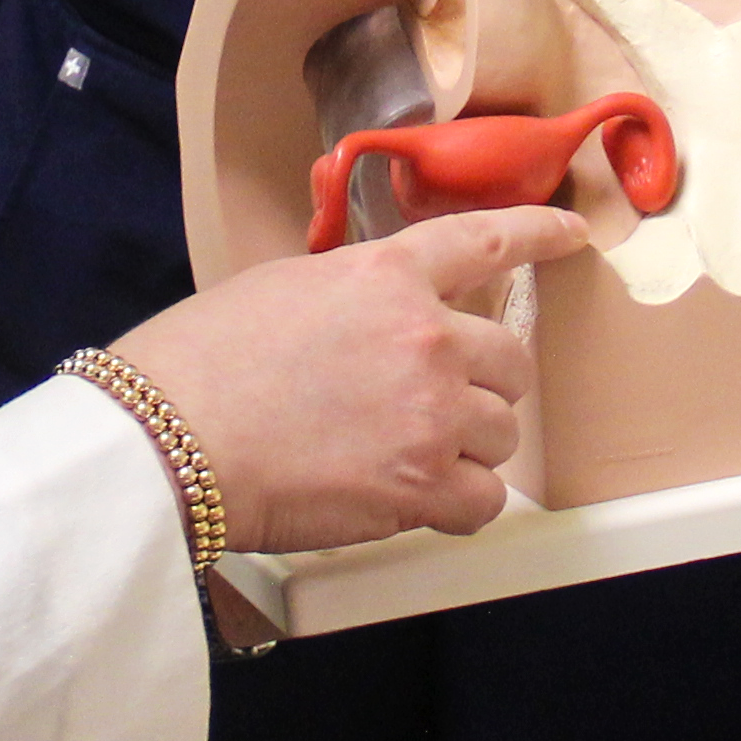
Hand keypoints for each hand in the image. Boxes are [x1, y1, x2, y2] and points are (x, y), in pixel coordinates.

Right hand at [107, 207, 587, 553]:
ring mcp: (430, 411)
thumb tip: (371, 322)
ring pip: (501, 434)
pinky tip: (419, 502)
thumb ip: (350, 297)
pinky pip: (483, 501)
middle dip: (484, 387)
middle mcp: (424, 336)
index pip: (486, 241)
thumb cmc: (198, 365)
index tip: (572, 235)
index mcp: (386, 274)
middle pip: (510, 362)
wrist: (169, 438)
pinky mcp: (422, 483)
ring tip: (405, 459)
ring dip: (466, 449)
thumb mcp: (281, 290)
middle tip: (438, 408)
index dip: (538, 235)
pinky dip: (460, 506)